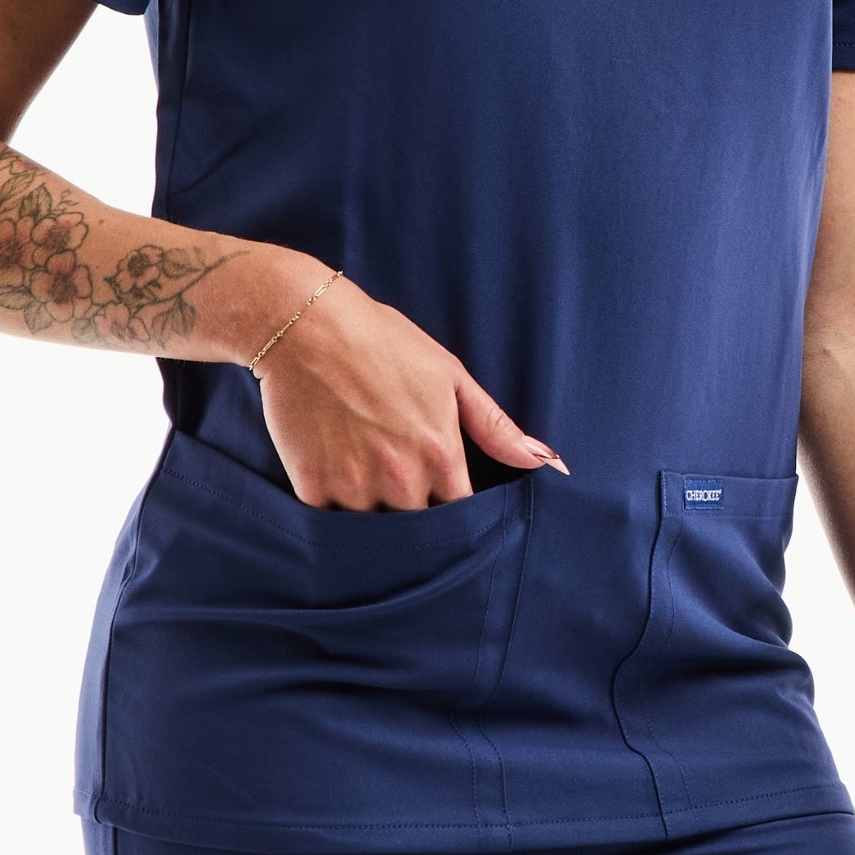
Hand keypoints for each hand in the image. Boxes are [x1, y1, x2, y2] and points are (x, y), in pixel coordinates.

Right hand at [253, 271, 567, 508]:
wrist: (307, 325)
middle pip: (419, 528)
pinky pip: (331, 522)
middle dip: (415, 512)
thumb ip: (495, 425)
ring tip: (364, 471)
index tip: (446, 500)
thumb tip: (548, 461)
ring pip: (375, 528)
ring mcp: (354, 486)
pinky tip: (333, 471)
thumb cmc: (383, 341)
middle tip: (399, 480)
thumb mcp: (448, 374)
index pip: (462, 515)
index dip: (456, 513)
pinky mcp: (312, 487)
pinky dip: (335, 508)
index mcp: (439, 453)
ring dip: (375, 511)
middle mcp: (400, 478)